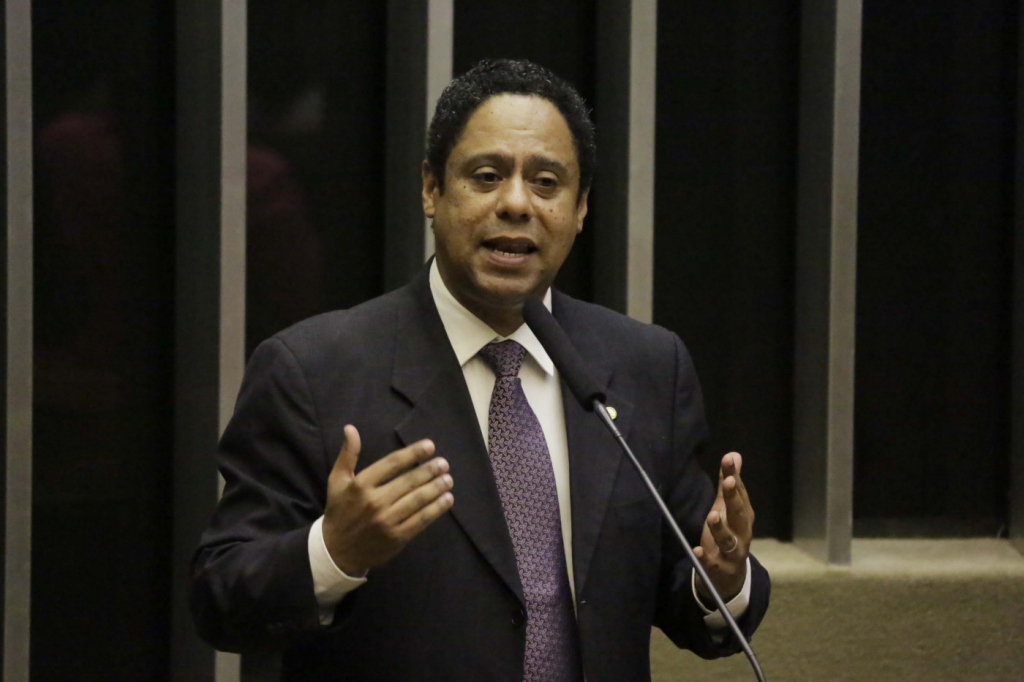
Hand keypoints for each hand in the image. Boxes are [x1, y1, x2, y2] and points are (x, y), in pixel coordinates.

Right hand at [322, 425, 453, 575]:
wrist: (337, 551)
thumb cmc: (340, 511)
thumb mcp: (337, 481)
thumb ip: (347, 454)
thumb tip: (351, 428)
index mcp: (361, 485)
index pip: (392, 464)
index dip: (413, 453)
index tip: (430, 446)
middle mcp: (374, 502)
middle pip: (409, 481)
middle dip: (430, 470)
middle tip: (444, 463)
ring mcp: (387, 521)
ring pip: (418, 500)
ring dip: (437, 488)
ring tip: (448, 479)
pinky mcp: (397, 538)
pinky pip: (421, 520)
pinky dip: (436, 509)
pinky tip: (447, 499)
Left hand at [693, 452, 753, 602]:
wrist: (729, 575)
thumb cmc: (728, 533)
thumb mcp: (726, 508)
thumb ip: (728, 484)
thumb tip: (733, 454)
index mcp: (743, 515)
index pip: (739, 493)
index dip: (734, 476)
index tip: (729, 459)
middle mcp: (742, 532)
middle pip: (739, 514)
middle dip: (734, 498)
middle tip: (727, 481)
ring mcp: (733, 552)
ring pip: (728, 540)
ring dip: (721, 528)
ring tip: (712, 515)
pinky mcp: (720, 568)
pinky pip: (713, 563)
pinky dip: (705, 558)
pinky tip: (697, 550)